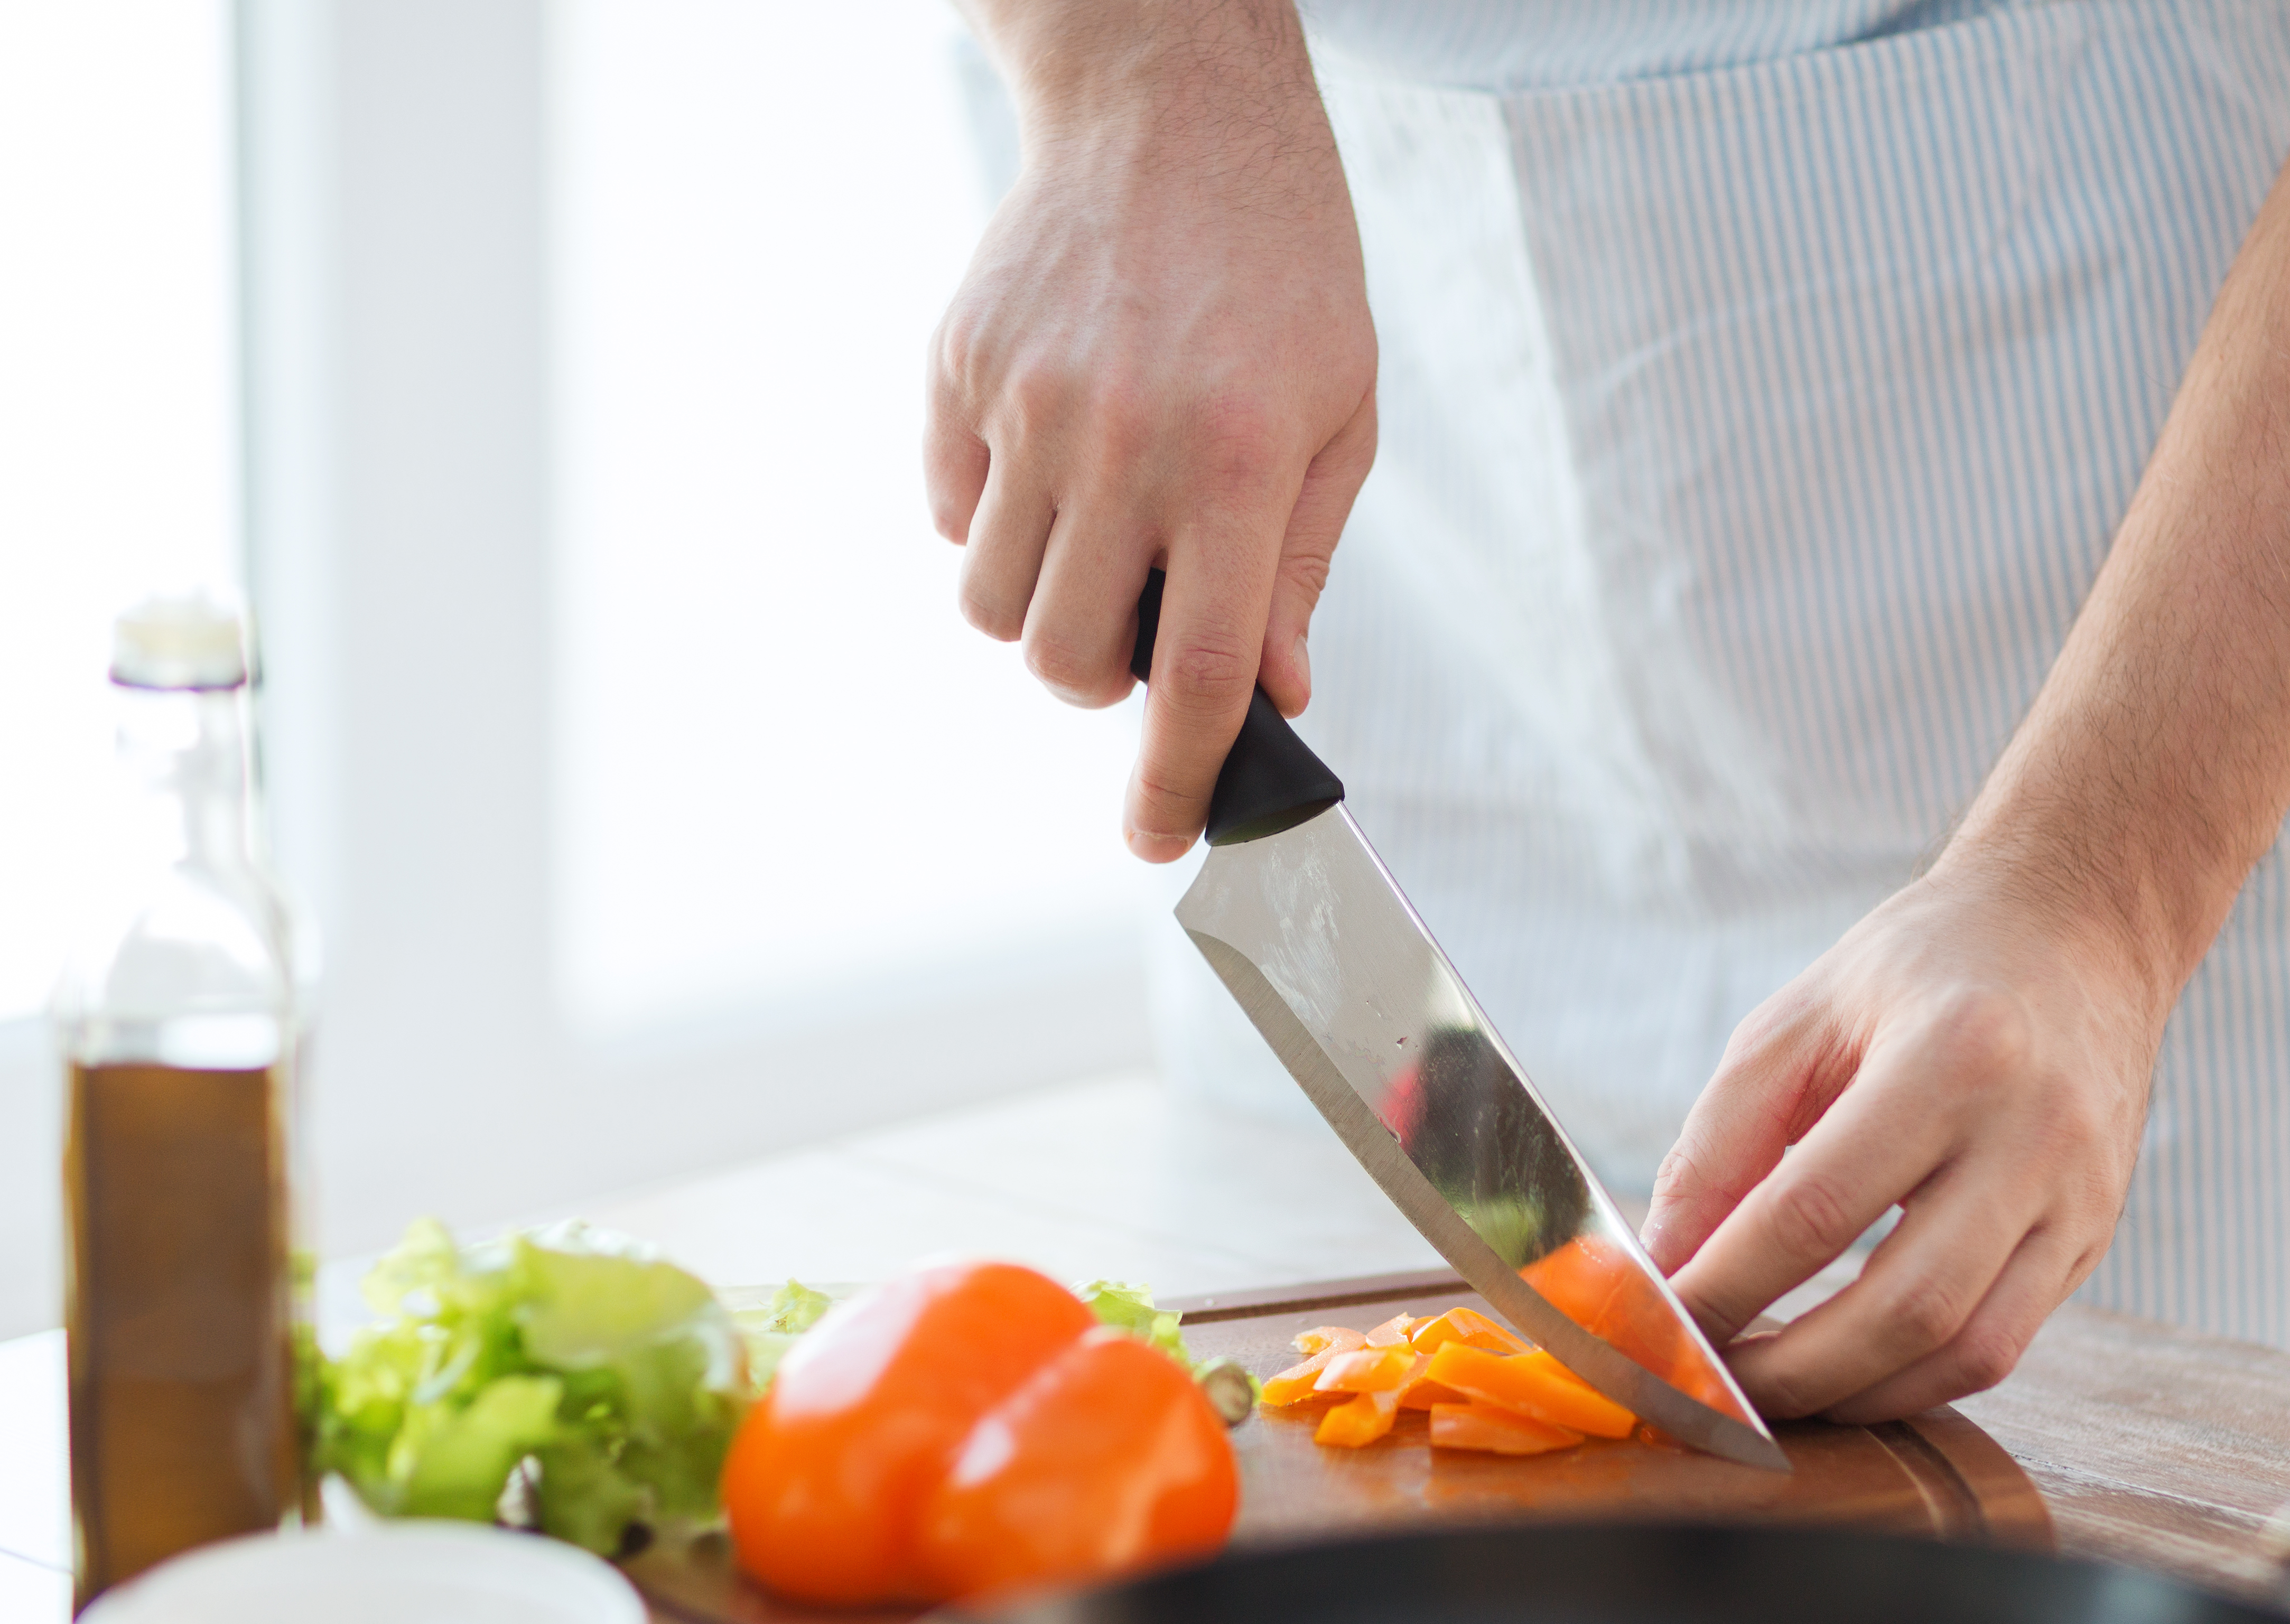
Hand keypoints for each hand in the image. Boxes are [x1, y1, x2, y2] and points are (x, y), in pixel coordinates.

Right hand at [928, 3, 1377, 860]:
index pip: (1195, 674)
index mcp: (1235, 463)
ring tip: (1098, 536)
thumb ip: (1297, 569)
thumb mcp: (1338, 419)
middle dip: (1101, 681)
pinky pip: (951, 513)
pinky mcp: (959, 369)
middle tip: (1143, 624)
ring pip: (992, 604)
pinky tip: (1054, 458)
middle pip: (1066, 659)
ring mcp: (1026, 403)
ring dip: (1042, 610)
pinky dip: (995, 525)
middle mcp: (1122, 440)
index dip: (1174, 780)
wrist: (1174, 113)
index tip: (1160, 844)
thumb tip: (1273, 702)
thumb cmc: (1283, 276)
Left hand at [1640, 861, 2169, 1423]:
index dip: (1725, 1287)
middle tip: (1710, 1386)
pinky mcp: (2093, 1237)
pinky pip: (2002, 1348)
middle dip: (1789, 1371)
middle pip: (1902, 1307)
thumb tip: (1665, 1264)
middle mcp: (2034, 1134)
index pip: (1814, 1211)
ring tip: (1770, 1393)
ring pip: (1966, 1352)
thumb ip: (1720, 1142)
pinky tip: (1845, 1370)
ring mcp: (2079, 1196)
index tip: (1660, 1326)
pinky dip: (1912, 1381)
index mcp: (1954, 1056)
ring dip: (1853, 1396)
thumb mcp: (1798, 1021)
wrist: (2077, 930)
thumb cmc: (1921, 968)